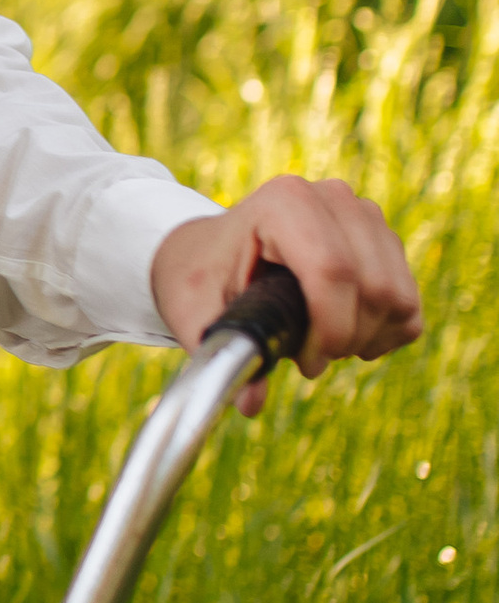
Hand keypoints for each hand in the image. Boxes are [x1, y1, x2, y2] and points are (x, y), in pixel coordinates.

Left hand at [150, 175, 421, 412]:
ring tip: (322, 345)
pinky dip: (386, 332)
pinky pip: (409, 301)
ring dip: (367, 338)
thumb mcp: (194, 312)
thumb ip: (220, 354)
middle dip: (347, 339)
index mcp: (283, 203)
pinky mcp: (383, 239)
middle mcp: (332, 198)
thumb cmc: (200, 278)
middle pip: (375, 286)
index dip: (330, 329)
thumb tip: (251, 404)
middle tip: (307, 359)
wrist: (211, 251)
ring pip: (398, 296)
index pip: (333, 269)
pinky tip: (346, 335)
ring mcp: (363, 214)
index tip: (306, 364)